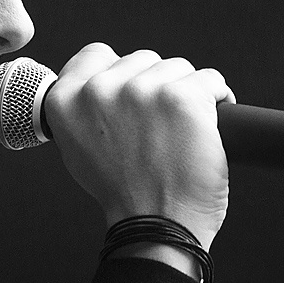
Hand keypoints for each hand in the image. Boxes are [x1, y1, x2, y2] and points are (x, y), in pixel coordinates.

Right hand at [43, 43, 234, 249]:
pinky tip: (208, 128)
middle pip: (142, 60)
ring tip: (181, 133)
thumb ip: (83, 109)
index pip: (96, 55)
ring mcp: (141, 90)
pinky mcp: (182, 96)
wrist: (155, 227)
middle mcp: (99, 89)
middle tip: (158, 128)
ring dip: (186, 95)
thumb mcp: (77, 149)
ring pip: (177, 68)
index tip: (132, 94)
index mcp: (66, 100)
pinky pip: (211, 80)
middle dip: (155, 87)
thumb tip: (101, 84)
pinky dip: (217, 100)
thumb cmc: (123, 194)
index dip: (120, 72)